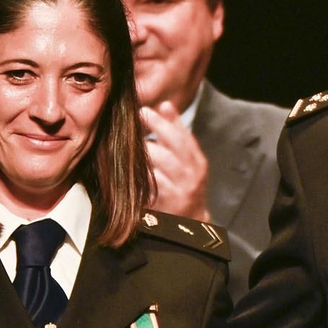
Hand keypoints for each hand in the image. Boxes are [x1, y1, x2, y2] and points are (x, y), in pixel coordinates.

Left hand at [141, 102, 210, 220]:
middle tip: (137, 118)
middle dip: (154, 130)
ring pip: (159, 163)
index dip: (163, 122)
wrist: (190, 222)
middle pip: (173, 146)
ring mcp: (180, 189)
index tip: (145, 111)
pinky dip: (140, 173)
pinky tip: (130, 167)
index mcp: (197, 161)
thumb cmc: (184, 185)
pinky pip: (150, 183)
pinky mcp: (167, 203)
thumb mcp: (187, 160)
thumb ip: (177, 133)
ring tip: (131, 142)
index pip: (182, 136)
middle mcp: (192, 174)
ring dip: (144, 151)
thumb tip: (165, 105)